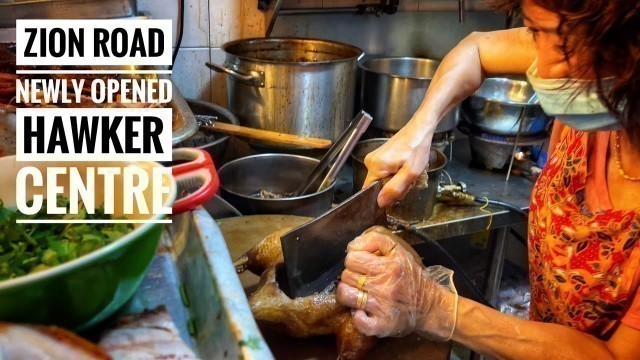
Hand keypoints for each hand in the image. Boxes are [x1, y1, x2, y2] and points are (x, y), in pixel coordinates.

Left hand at [337, 226, 457, 340]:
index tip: (362, 264)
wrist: (429, 305)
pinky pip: (358, 321)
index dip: (354, 259)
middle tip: (362, 278)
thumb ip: (375, 240)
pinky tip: (364, 310)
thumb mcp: (398, 250)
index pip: (352, 258)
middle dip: (352, 275)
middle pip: (347, 276)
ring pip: (346, 295)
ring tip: (359, 292)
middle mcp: (384, 287)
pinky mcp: (382, 325)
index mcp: (388, 266)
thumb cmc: (410, 276)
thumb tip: (351, 246)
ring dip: (349, 293)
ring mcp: (382, 307)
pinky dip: (357, 316)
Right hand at [363, 119, 435, 207]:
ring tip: (408, 171)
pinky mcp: (380, 156)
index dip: (384, 196)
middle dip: (394, 187)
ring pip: (383, 180)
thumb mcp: (410, 173)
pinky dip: (396, 174)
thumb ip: (394, 189)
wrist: (420, 130)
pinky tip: (405, 167)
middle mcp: (370, 162)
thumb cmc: (417, 148)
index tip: (398, 191)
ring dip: (397, 181)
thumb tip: (380, 202)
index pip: (371, 191)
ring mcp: (374, 158)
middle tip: (408, 179)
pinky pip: (385, 172)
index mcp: (374, 166)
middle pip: (378, 186)